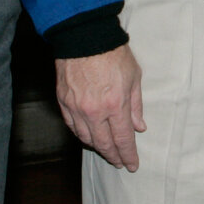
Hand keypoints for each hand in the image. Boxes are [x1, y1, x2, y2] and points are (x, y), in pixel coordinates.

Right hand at [55, 44, 144, 169]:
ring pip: (86, 138)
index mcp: (115, 105)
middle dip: (113, 156)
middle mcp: (94, 111)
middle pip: (103, 144)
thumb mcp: (134, 77)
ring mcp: (76, 108)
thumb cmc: (114, 54)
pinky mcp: (63, 102)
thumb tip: (139, 127)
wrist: (85, 37)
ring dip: (97, 147)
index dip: (128, 155)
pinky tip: (89, 137)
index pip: (123, 139)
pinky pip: (72, 127)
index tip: (132, 165)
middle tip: (120, 162)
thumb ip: (136, 105)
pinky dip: (82, 135)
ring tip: (106, 151)